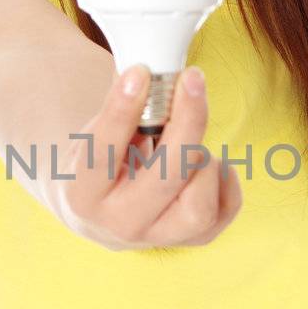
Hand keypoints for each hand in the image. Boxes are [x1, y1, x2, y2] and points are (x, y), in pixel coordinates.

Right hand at [50, 62, 241, 249]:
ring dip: (203, 161)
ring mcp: (157, 237)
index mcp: (83, 193)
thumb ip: (123, 106)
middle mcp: (118, 223)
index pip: (103, 152)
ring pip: (199, 206)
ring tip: (189, 142)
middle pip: (165, 178)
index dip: (122, 110)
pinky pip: (225, 211)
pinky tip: (207, 162)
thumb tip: (155, 68)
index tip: (140, 72)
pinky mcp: (190, 241)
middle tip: (192, 79)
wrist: (97, 209)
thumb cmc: (100, 158)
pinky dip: (224, 179)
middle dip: (186, 122)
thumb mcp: (96, 132)